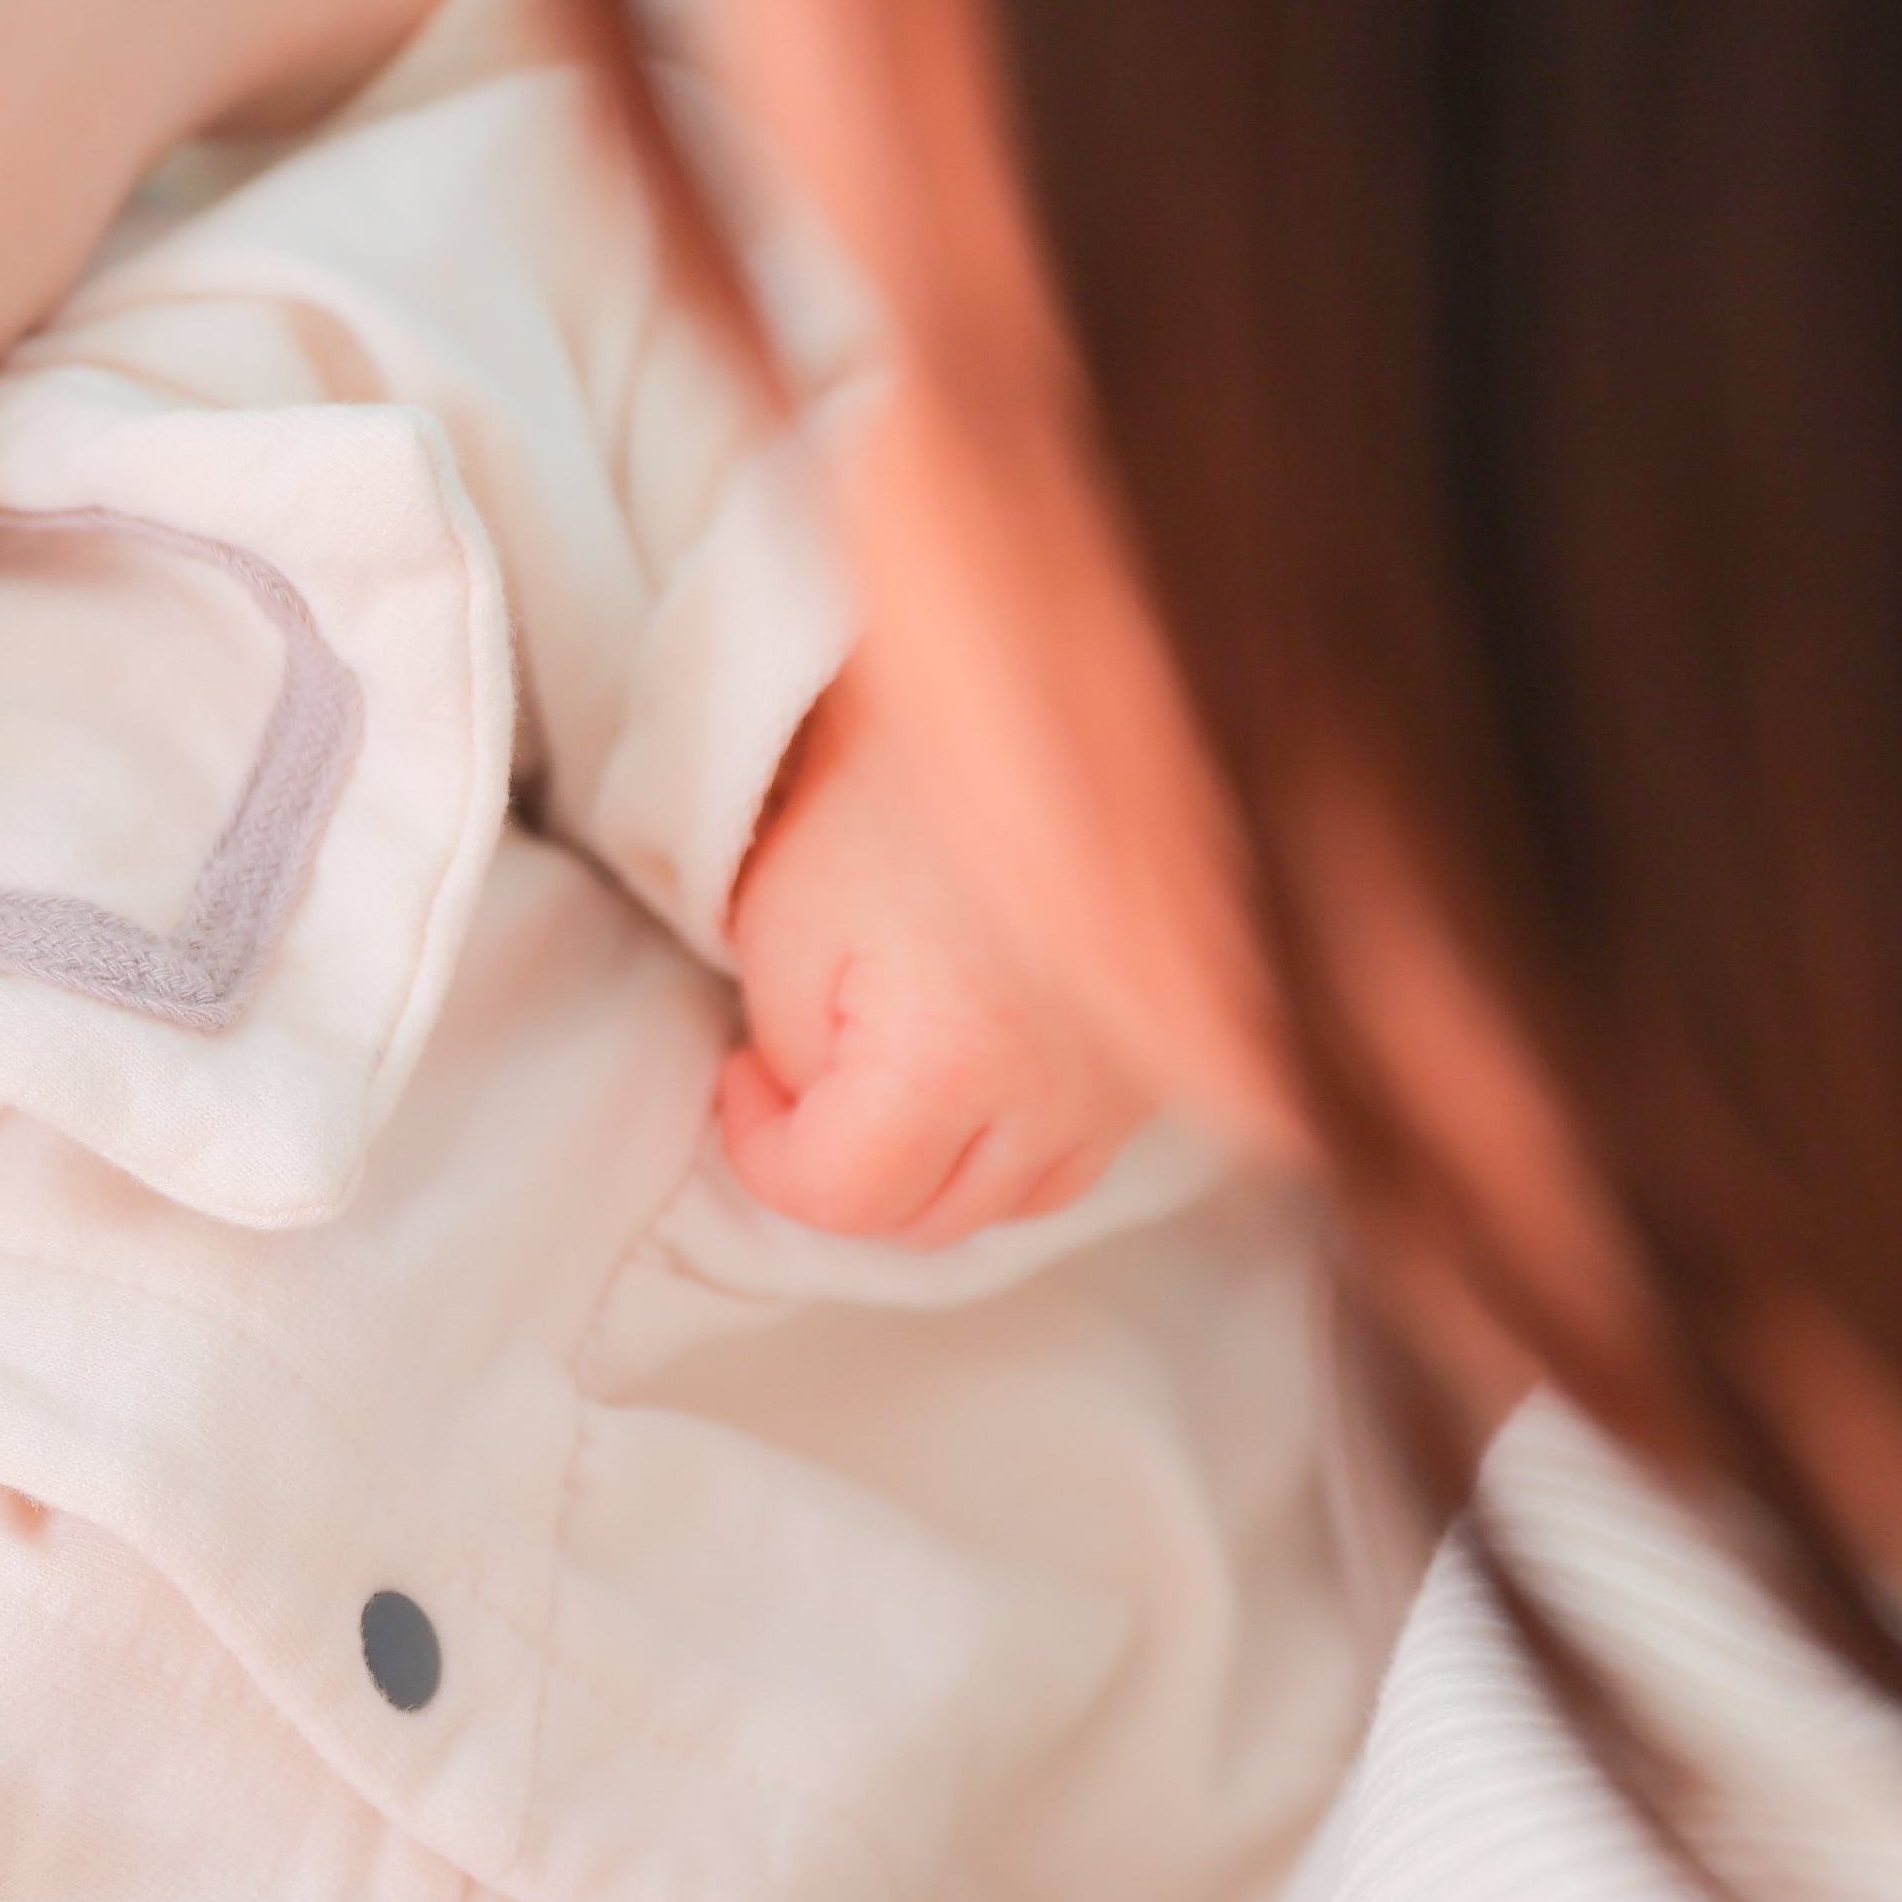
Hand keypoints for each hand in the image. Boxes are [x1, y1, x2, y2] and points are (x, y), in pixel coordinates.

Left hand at [719, 674, 1148, 1242]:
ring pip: (1019, 1196)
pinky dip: (1014, 1134)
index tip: (737, 1070)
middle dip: (842, 1169)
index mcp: (954, 1064)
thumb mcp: (784, 920)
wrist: (1039, 682)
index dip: (761, 1148)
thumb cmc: (892, 784)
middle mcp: (1061, 1094)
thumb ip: (796, 1054)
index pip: (840, 1198)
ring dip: (934, 1166)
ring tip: (879, 1077)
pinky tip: (971, 1067)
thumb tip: (812, 1104)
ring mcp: (1127, 1078)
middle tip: (793, 1077)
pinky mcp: (1163, 1046)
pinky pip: (1083, 1143)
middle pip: (933, 1220)